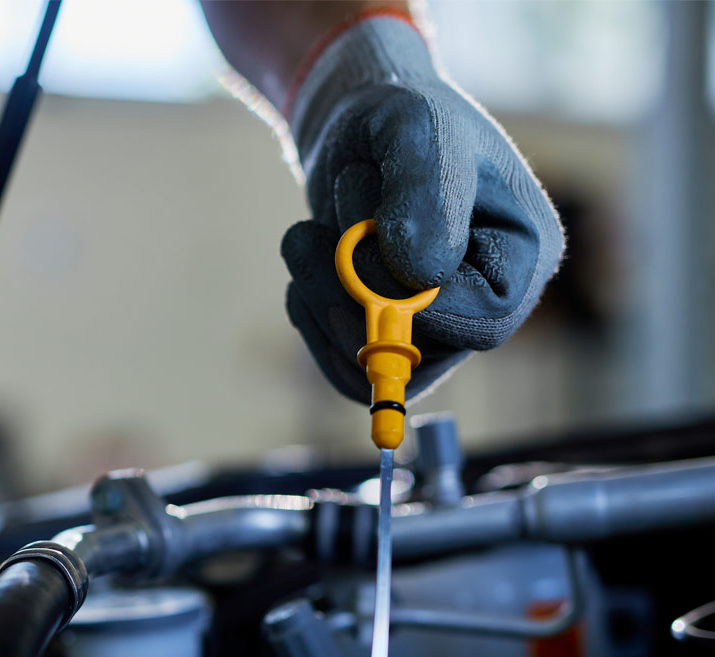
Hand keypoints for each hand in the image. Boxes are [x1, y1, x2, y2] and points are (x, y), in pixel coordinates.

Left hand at [281, 15, 564, 402]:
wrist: (356, 128)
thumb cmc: (399, 116)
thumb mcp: (415, 126)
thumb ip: (426, 190)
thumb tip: (421, 273)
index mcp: (524, 253)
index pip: (486, 321)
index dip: (419, 303)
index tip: (368, 237)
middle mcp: (487, 301)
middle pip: (424, 349)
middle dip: (353, 292)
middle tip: (311, 232)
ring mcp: (437, 328)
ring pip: (376, 364)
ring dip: (322, 299)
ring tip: (306, 235)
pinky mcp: (389, 338)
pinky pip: (345, 369)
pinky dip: (310, 318)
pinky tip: (304, 268)